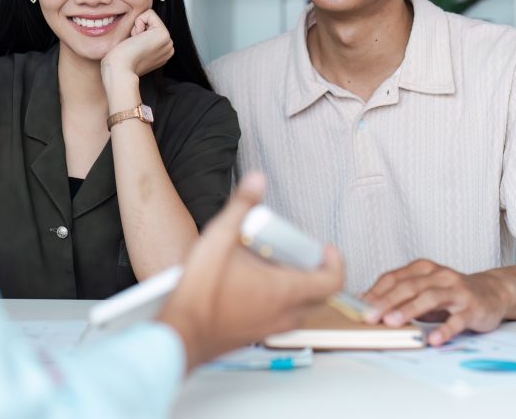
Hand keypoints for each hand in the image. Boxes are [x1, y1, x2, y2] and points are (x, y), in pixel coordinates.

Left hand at [100, 10, 173, 86]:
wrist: (119, 69)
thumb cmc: (120, 62)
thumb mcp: (135, 50)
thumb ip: (142, 40)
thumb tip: (138, 30)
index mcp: (162, 52)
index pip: (151, 29)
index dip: (137, 33)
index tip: (133, 48)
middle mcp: (168, 47)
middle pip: (151, 22)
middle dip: (138, 29)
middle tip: (133, 46)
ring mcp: (168, 42)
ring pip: (150, 17)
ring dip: (138, 27)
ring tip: (135, 44)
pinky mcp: (163, 34)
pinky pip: (149, 13)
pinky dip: (138, 22)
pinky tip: (136, 38)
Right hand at [156, 172, 343, 370]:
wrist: (179, 333)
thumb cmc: (200, 292)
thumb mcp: (219, 238)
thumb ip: (241, 206)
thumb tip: (257, 180)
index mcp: (284, 290)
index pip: (332, 281)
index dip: (335, 262)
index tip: (325, 249)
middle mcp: (284, 313)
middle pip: (319, 295)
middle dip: (314, 271)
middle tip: (296, 254)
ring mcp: (271, 328)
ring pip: (299, 308)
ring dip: (296, 288)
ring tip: (271, 267)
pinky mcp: (255, 335)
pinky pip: (280, 318)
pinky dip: (278, 301)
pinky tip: (250, 285)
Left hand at [361, 259, 515, 345]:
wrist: (492, 293)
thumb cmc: (450, 294)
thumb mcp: (424, 290)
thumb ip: (400, 295)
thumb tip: (367, 305)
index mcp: (423, 268)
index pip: (394, 277)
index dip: (376, 291)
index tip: (359, 306)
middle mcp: (440, 275)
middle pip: (409, 286)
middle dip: (387, 301)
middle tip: (370, 316)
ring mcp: (457, 290)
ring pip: (430, 298)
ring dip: (409, 310)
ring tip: (393, 323)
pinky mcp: (473, 307)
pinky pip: (457, 319)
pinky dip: (445, 329)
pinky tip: (433, 339)